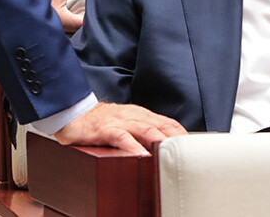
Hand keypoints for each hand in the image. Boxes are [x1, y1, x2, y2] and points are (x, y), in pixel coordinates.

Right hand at [54, 102, 186, 154]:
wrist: (74, 115)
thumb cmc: (102, 122)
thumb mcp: (126, 124)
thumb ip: (142, 131)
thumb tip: (162, 145)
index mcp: (141, 115)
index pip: (167, 122)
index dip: (182, 133)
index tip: (195, 144)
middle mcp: (133, 116)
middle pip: (161, 125)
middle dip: (176, 137)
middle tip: (189, 150)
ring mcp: (120, 121)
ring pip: (145, 129)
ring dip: (160, 141)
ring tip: (171, 152)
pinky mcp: (105, 129)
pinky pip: (122, 137)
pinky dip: (133, 147)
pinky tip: (141, 155)